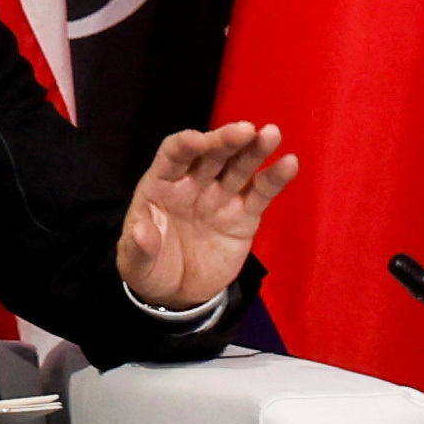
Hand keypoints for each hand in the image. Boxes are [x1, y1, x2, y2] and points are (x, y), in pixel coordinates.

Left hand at [117, 122, 298, 310]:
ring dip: (255, 150)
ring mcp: (221, 197)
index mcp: (162, 184)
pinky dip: (275, 178)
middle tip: (246, 129)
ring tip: (271, 134)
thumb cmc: (149, 268)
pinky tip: (289, 163)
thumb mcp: (134, 263)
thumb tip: (143, 231)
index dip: (186, 145)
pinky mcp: (244, 215)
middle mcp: (193, 183)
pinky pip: (261, 193)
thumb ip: (138, 247)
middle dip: (227, 140)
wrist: (176, 293)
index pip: (174, 155)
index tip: (198, 140)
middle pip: (211, 154)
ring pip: (239, 167)